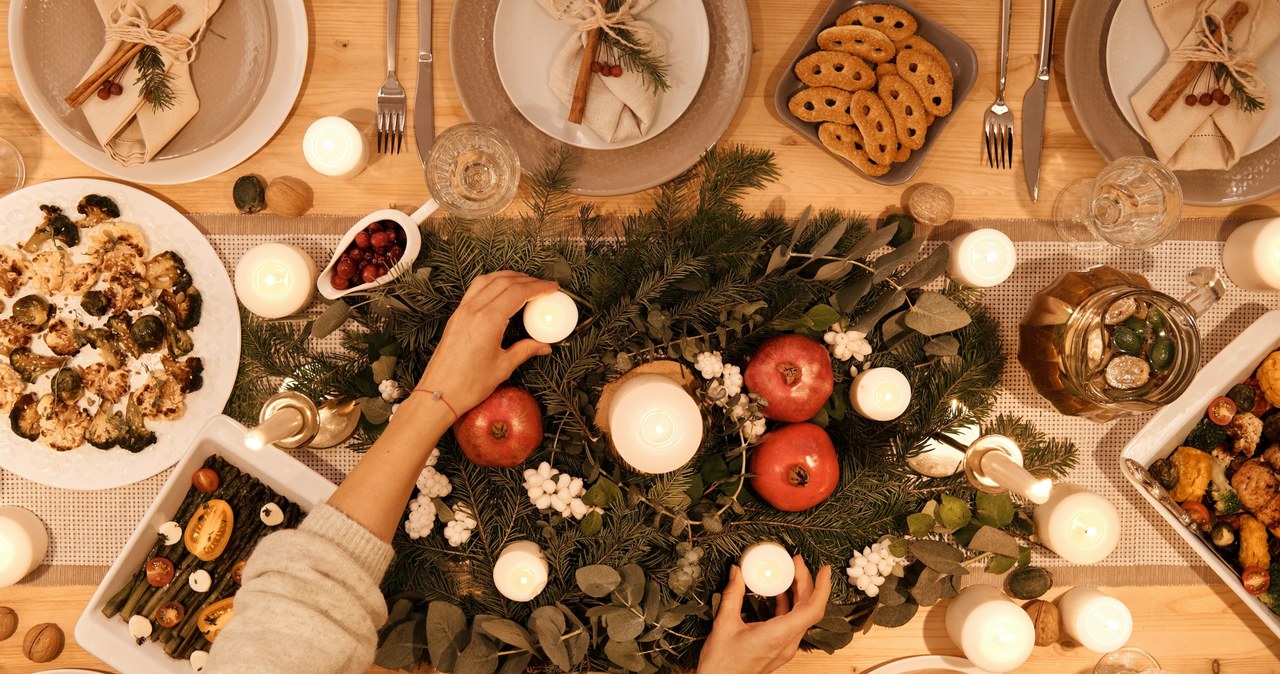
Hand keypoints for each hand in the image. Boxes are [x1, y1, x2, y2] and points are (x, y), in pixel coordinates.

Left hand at [415, 271, 557, 414]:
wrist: (439, 393)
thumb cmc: (469, 384)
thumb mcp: (503, 367)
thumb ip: (525, 350)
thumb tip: (544, 346)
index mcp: (488, 321)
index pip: (518, 292)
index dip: (538, 287)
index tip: (552, 287)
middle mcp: (474, 310)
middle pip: (504, 281)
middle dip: (527, 279)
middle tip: (543, 285)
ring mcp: (462, 311)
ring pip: (487, 280)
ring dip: (508, 277)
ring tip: (524, 282)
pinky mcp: (456, 316)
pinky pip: (475, 289)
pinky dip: (492, 283)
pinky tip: (501, 290)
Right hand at [697, 557, 832, 673]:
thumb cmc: (721, 664)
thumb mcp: (724, 624)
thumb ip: (732, 595)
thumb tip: (737, 572)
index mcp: (778, 635)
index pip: (813, 610)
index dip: (822, 588)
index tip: (824, 570)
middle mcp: (787, 643)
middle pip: (808, 609)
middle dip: (806, 582)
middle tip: (796, 562)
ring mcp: (784, 648)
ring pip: (801, 617)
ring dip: (799, 594)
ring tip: (789, 573)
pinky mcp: (778, 649)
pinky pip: (792, 624)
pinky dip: (789, 606)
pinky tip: (778, 593)